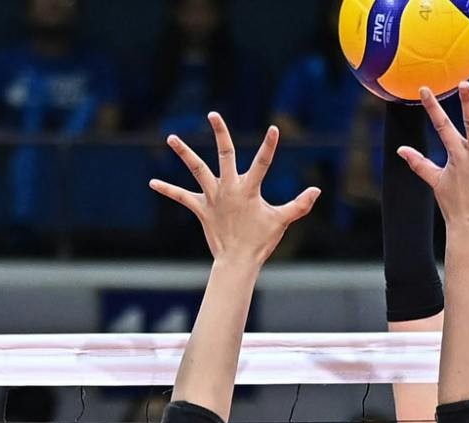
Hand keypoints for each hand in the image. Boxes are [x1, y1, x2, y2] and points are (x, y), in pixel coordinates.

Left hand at [150, 112, 319, 266]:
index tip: (273, 129)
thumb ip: (299, 204)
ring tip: (171, 137)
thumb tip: (317, 191)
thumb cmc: (260, 241)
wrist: (237, 261)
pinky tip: (152, 182)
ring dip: (184, 153)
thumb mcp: (282, 221)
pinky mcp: (201, 208)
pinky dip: (167, 189)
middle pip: (224, 154)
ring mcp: (212, 197)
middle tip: (213, 114)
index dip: (269, 146)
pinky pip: (181, 197)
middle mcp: (229, 188)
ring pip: (197, 169)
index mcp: (249, 189)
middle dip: (220, 133)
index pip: (262, 163)